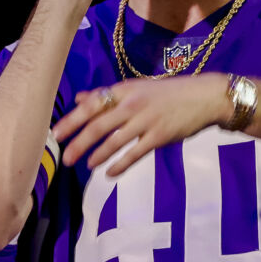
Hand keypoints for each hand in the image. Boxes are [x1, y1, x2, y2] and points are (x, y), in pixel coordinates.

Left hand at [52, 74, 228, 175]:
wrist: (204, 97)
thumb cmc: (169, 93)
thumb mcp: (137, 88)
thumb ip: (109, 95)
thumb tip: (79, 98)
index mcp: (125, 91)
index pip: (92, 105)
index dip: (72, 119)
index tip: (56, 133)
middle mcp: (133, 105)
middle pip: (99, 125)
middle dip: (79, 142)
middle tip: (65, 157)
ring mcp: (147, 121)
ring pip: (115, 141)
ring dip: (97, 154)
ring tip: (85, 165)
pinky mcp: (160, 137)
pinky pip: (135, 153)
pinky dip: (120, 164)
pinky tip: (109, 173)